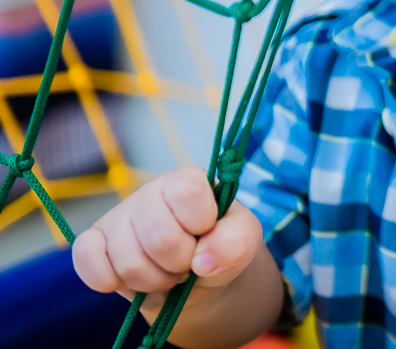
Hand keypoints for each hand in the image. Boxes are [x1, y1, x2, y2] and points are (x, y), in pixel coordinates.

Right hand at [72, 165, 262, 312]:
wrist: (196, 277)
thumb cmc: (220, 246)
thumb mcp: (243, 240)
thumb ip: (236, 242)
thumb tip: (203, 259)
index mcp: (187, 180)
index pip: (187, 190)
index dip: (200, 221)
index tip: (207, 230)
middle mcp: (149, 193)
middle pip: (159, 238)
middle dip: (180, 263)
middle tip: (188, 261)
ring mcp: (118, 217)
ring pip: (127, 260)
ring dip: (154, 280)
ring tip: (167, 271)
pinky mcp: (93, 242)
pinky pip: (86, 262)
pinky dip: (111, 280)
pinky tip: (131, 277)